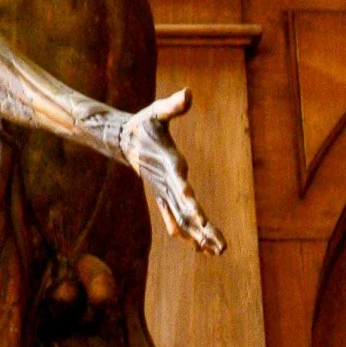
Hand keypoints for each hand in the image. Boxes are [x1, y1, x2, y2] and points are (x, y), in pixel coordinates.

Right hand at [116, 89, 225, 254]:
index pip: (181, 187)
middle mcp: (167, 184)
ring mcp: (164, 192)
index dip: (190, 203)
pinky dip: (185, 231)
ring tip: (217, 252)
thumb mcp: (156, 112)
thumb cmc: (144, 124)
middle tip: (223, 248)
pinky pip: (175, 218)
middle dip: (204, 230)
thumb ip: (172, 105)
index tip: (201, 219)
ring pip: (182, 219)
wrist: (122, 140)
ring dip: (200, 236)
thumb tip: (188, 93)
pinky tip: (197, 245)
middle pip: (186, 212)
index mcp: (169, 166)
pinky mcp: (163, 195)